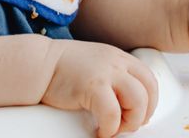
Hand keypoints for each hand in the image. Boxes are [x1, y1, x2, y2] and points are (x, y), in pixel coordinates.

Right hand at [42, 39, 158, 137]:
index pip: (148, 79)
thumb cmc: (60, 69)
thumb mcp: (95, 65)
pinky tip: (100, 131)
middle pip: (148, 89)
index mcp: (118, 57)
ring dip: (130, 121)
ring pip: (138, 101)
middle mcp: (115, 62)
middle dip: (143, 113)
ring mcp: (106, 72)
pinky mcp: (93, 86)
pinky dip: (110, 128)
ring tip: (114, 128)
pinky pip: (113, 113)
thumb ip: (112, 77)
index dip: (150, 101)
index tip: (140, 114)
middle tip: (128, 125)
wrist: (38, 64)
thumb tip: (126, 104)